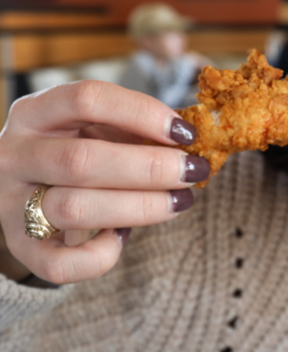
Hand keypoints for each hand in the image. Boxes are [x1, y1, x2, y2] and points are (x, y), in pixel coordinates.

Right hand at [0, 80, 208, 284]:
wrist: (26, 185)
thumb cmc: (79, 147)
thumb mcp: (98, 125)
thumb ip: (134, 127)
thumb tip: (190, 140)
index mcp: (36, 112)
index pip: (87, 99)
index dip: (142, 113)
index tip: (186, 132)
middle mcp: (14, 154)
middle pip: (82, 160)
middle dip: (150, 168)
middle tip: (194, 170)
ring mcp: (11, 202)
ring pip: (73, 209)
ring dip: (139, 207)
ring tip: (179, 201)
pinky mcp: (20, 246)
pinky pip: (58, 264)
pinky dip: (100, 255)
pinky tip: (123, 237)